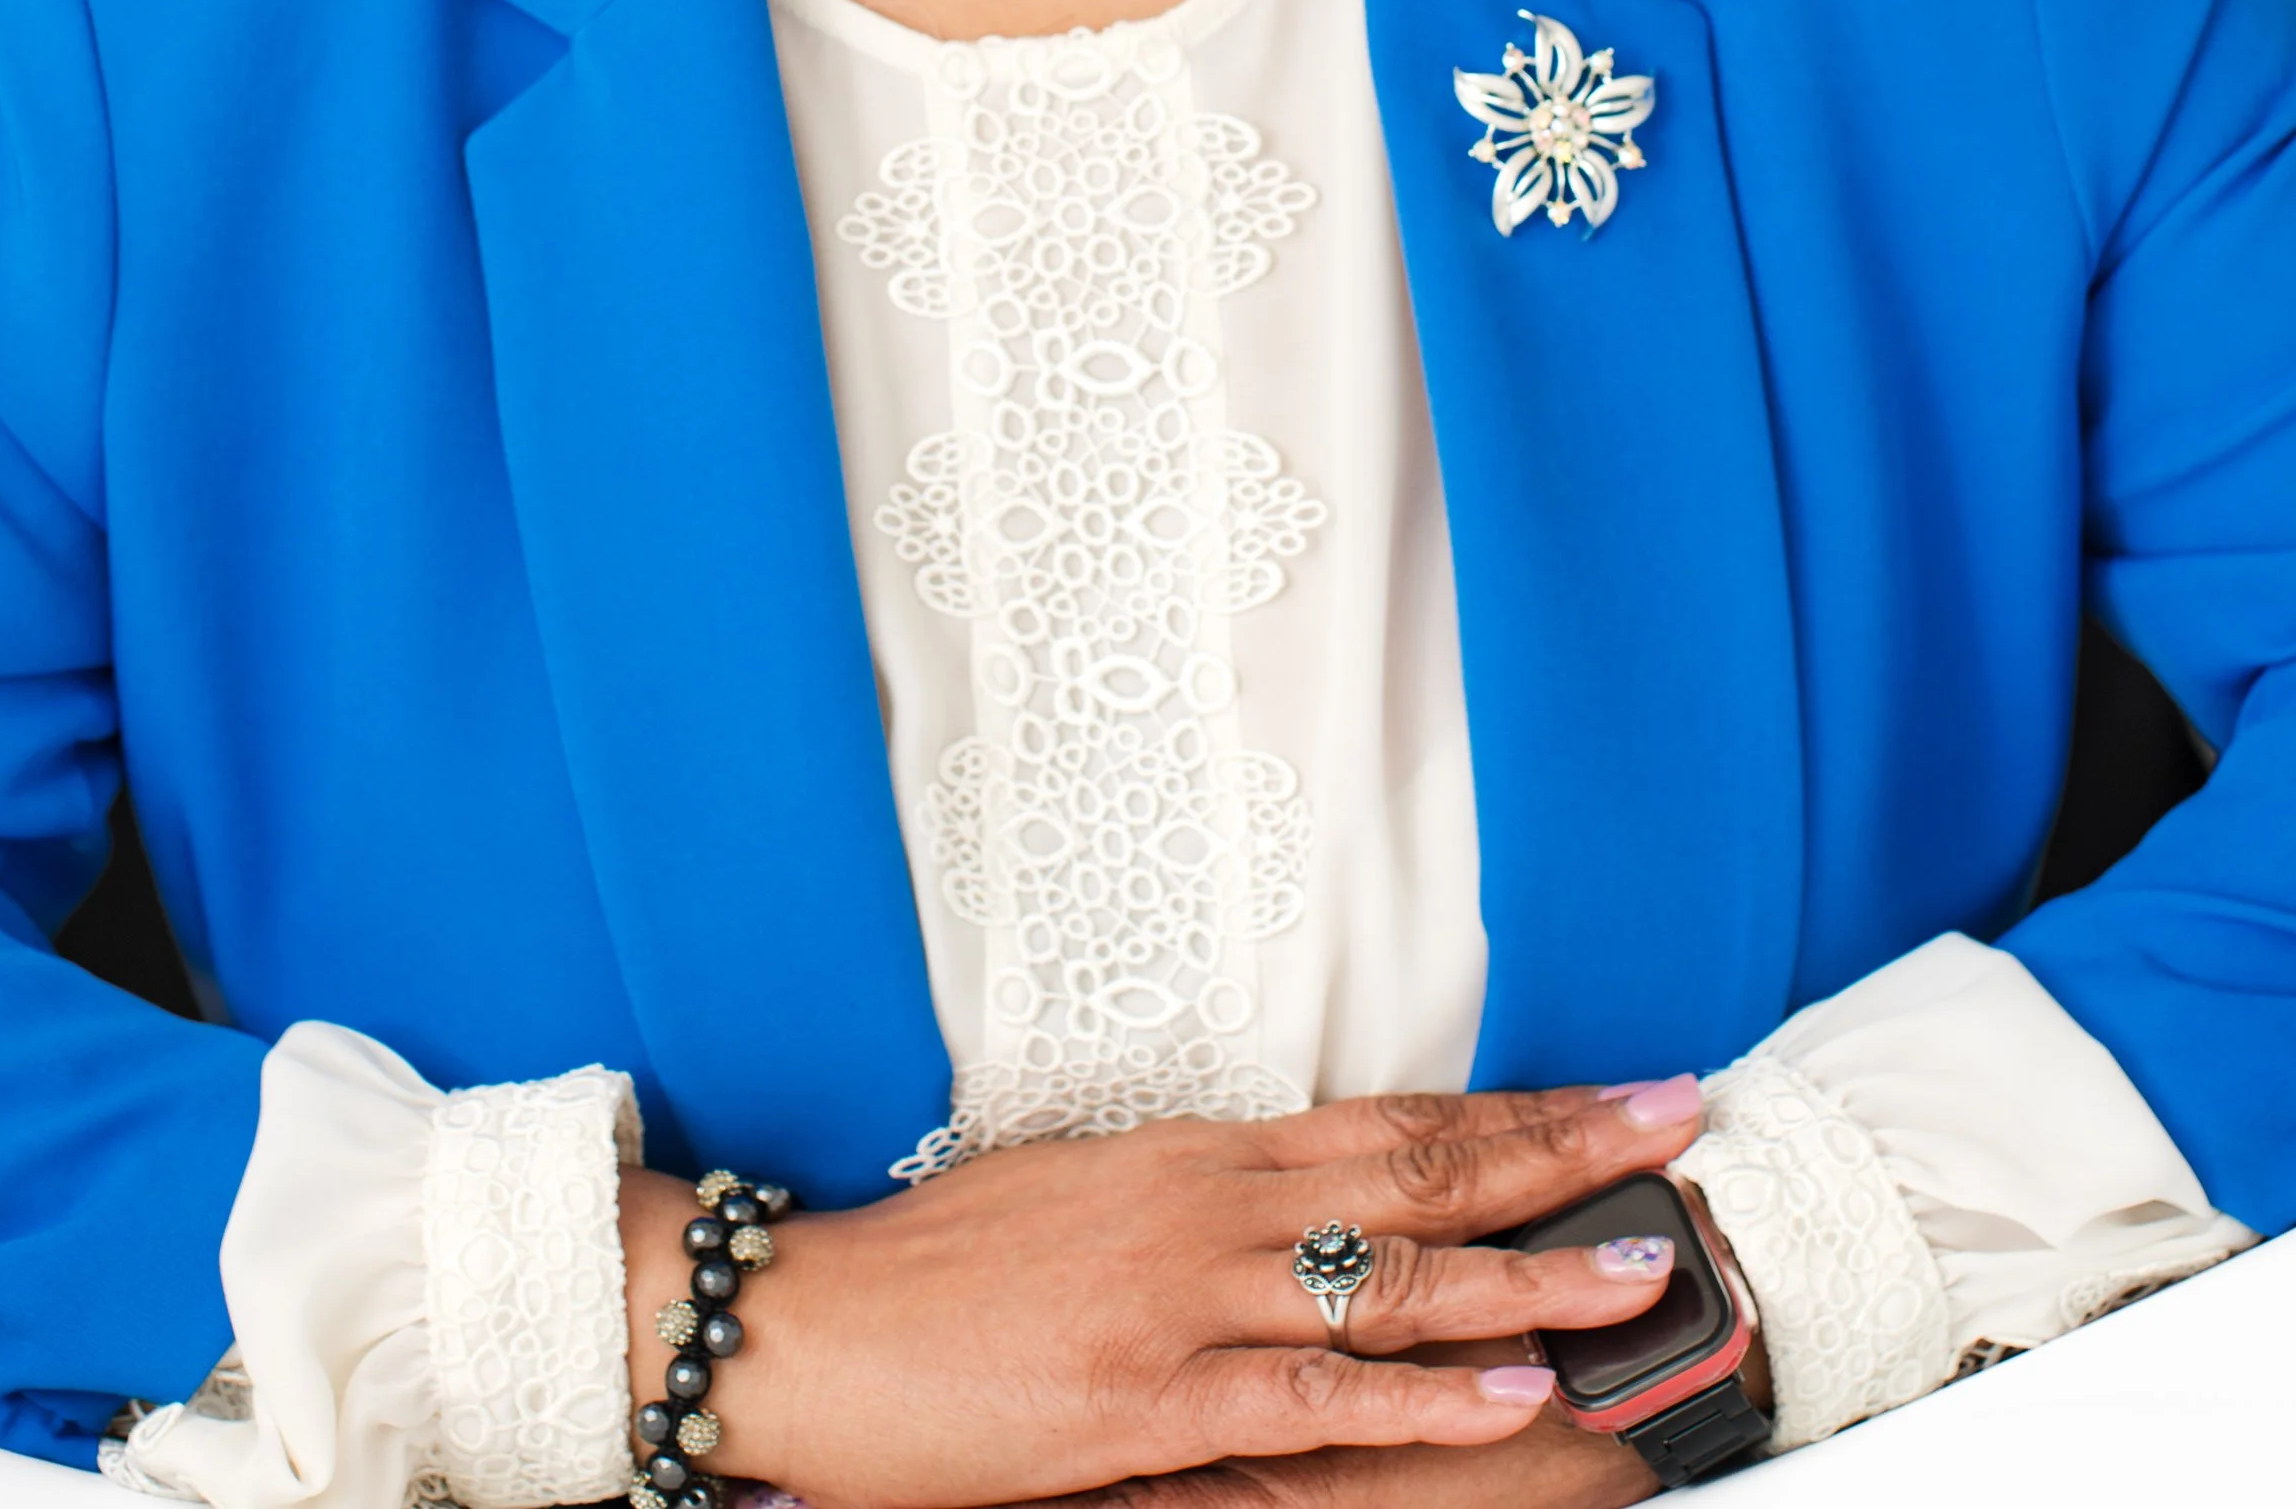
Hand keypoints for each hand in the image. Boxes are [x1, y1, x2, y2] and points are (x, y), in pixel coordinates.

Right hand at [619, 1079, 1704, 1508]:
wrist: (813, 1323)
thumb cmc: (942, 1268)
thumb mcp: (1087, 1197)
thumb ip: (1203, 1202)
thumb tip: (1307, 1203)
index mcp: (1200, 1152)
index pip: (1397, 1119)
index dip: (1521, 1108)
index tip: (1621, 1092)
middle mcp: (1211, 1206)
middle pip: (1422, 1169)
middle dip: (1562, 1151)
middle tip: (1679, 1129)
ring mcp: (1186, 1301)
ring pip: (1395, 1278)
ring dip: (1531, 1273)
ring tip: (1636, 1265)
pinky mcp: (1149, 1400)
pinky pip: (1315, 1394)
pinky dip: (1423, 1394)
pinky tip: (1505, 1389)